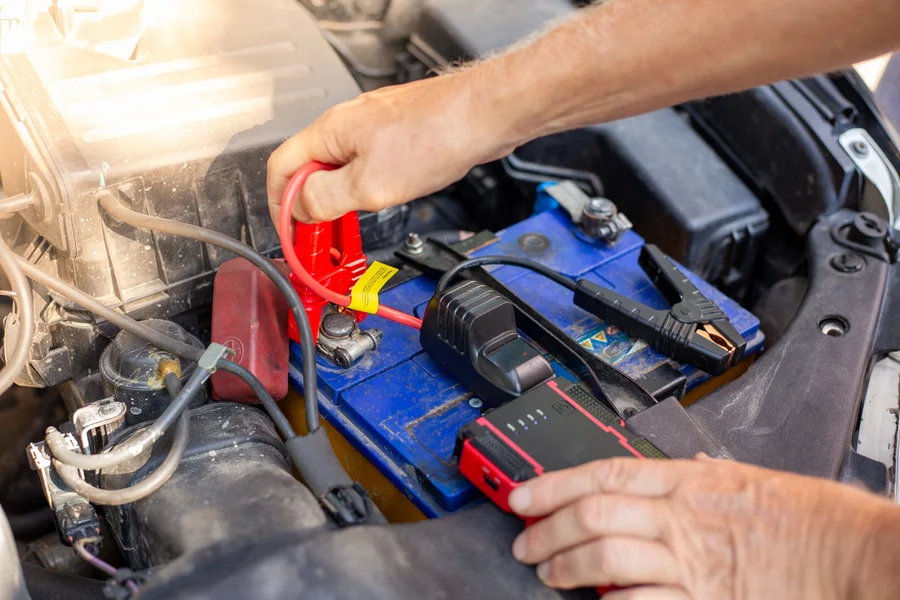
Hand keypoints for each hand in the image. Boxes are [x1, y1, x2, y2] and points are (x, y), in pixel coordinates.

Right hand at [266, 72, 517, 224]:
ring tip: (350, 221)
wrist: (485, 114)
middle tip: (320, 234)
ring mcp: (374, 124)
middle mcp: (347, 122)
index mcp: (329, 131)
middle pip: (309, 166)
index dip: (279, 203)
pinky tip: (382, 197)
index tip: (290, 231)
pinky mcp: (398, 130)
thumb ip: (325, 199)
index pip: (280, 167)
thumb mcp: (369, 185)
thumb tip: (300, 209)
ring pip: (340, 165)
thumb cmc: (436, 137)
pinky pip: (368, 160)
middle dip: (310, 203)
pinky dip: (365, 184)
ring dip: (339, 196)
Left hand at [508, 455, 899, 598]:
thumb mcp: (743, 479)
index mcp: (689, 481)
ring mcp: (691, 562)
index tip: (522, 494)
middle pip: (592, 514)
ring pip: (604, 557)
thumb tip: (669, 477)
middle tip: (525, 540)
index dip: (553, 483)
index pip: (603, 473)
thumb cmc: (808, 518)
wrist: (852, 556)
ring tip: (549, 572)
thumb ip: (698, 480)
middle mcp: (682, 517)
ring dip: (566, 566)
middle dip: (548, 529)